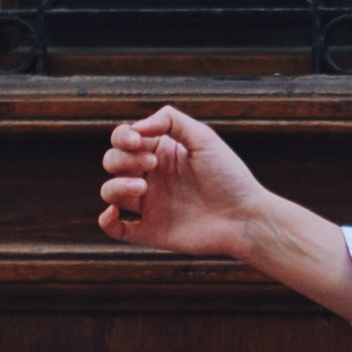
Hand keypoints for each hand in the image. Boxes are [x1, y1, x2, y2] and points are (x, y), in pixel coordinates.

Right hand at [98, 106, 265, 258]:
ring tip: (142, 187)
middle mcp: (152, 176)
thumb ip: (171, 121)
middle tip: (152, 165)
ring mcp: (149, 205)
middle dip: (121, 159)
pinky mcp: (150, 231)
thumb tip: (137, 127)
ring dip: (115, 186)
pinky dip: (106, 221)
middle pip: (112, 162)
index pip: (124, 138)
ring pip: (110, 192)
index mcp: (161, 152)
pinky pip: (116, 228)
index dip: (123, 137)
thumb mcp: (203, 138)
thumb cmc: (229, 176)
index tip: (138, 142)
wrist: (245, 218)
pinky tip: (113, 213)